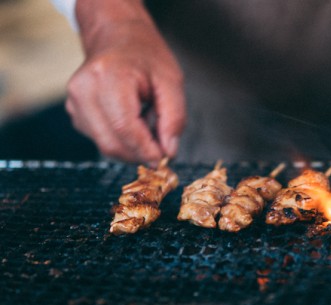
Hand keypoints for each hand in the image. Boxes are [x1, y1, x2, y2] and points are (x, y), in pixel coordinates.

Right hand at [66, 16, 184, 163]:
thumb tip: (168, 152)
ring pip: (105, 145)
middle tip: (163, 149)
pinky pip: (100, 139)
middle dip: (140, 154)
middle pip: (112, 142)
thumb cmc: (146, 56)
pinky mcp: (74, 112)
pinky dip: (121, 140)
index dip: (146, 150)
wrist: (117, 36)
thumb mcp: (171, 81)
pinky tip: (134, 122)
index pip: (125, 127)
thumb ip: (174, 118)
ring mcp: (74, 101)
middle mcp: (84, 89)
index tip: (165, 160)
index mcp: (109, 76)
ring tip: (149, 125)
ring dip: (132, 148)